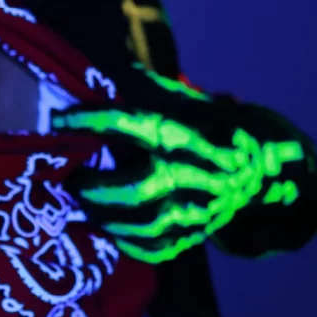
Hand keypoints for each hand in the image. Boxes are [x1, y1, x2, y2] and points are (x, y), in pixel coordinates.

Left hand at [52, 102, 310, 262]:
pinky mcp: (192, 236)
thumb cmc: (210, 126)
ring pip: (139, 225)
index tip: (56, 120)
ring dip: (102, 215)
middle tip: (70, 178)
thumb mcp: (184, 100)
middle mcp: (187, 174)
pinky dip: (124, 239)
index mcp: (179, 134)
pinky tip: (107, 225)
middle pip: (132, 191)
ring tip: (83, 201)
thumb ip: (145, 88)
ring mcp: (193, 211)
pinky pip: (151, 246)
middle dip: (92, 188)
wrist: (259, 170)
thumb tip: (105, 70)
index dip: (86, 122)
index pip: (125, 125)